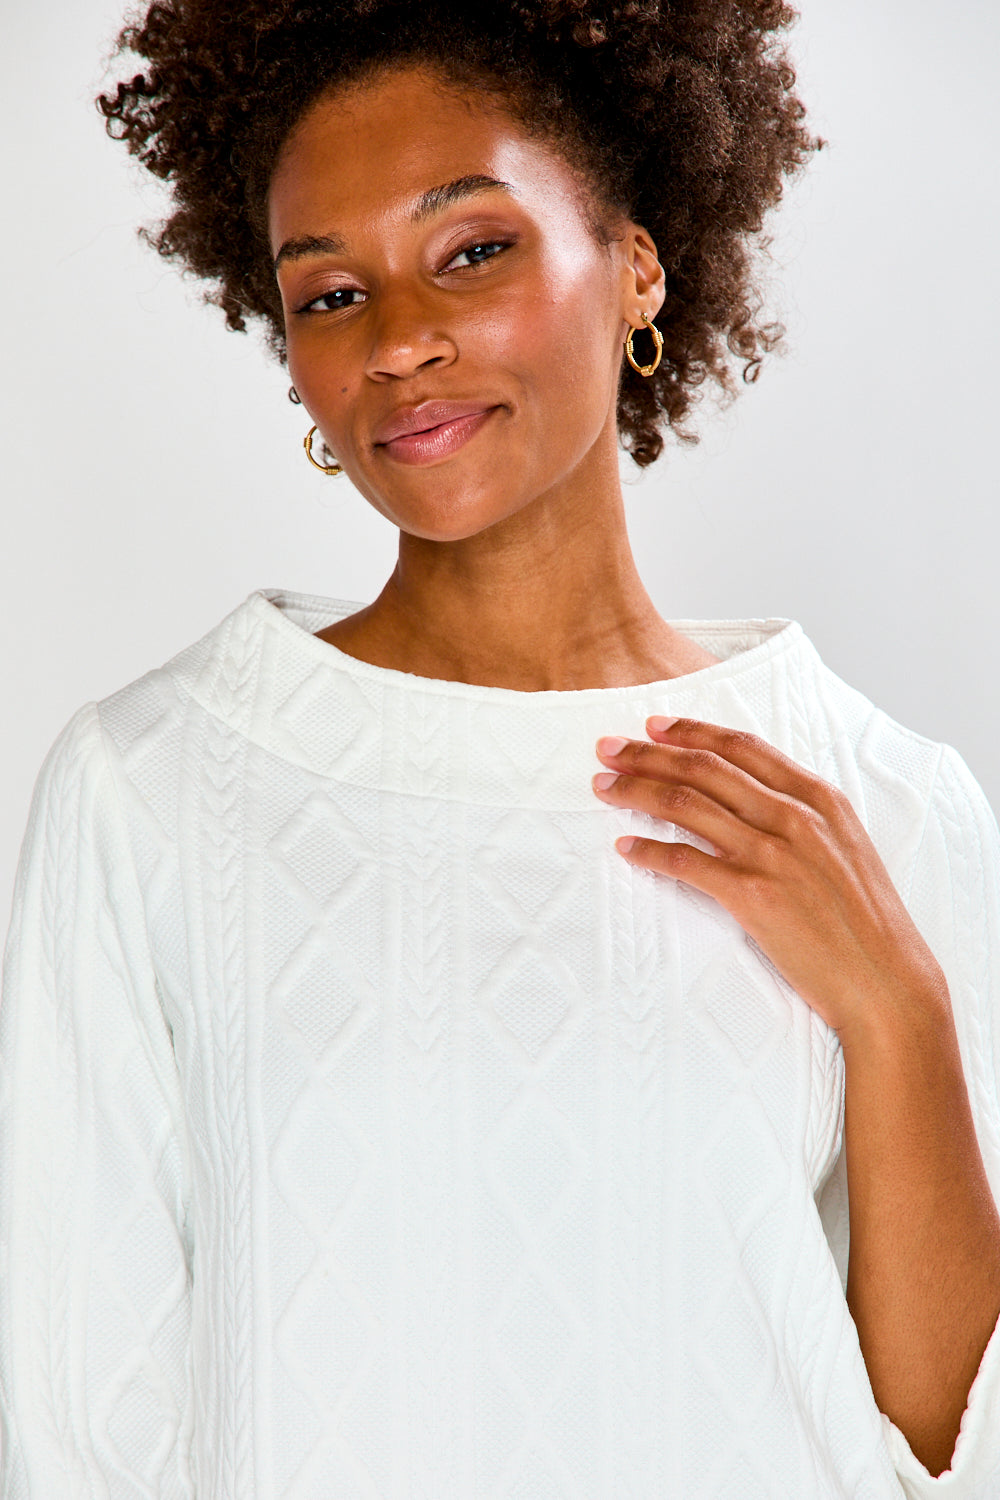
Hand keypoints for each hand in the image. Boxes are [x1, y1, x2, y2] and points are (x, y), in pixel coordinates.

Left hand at [591, 717, 948, 1041]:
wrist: (885, 980)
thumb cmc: (864, 921)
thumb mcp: (844, 848)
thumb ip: (802, 816)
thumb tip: (751, 797)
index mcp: (819, 798)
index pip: (741, 747)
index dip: (691, 732)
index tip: (654, 725)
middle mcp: (795, 817)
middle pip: (704, 769)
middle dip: (648, 754)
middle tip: (609, 748)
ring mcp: (773, 855)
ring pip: (687, 806)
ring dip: (636, 792)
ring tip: (604, 788)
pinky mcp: (754, 897)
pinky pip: (686, 863)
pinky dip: (649, 852)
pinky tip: (627, 848)